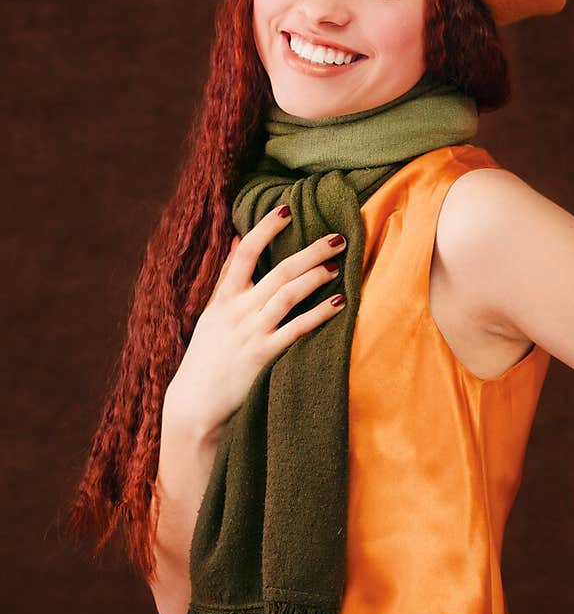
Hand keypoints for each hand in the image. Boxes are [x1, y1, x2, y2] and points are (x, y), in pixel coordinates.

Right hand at [164, 209, 348, 438]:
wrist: (194, 405)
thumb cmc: (206, 358)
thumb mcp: (211, 314)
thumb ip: (227, 279)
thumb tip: (240, 239)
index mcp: (224, 298)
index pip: (244, 253)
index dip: (265, 229)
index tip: (286, 208)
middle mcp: (238, 311)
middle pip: (277, 272)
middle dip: (309, 252)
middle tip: (337, 237)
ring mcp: (250, 332)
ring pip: (287, 295)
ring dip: (315, 277)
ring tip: (338, 265)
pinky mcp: (262, 355)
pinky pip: (296, 330)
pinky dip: (318, 315)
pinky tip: (338, 303)